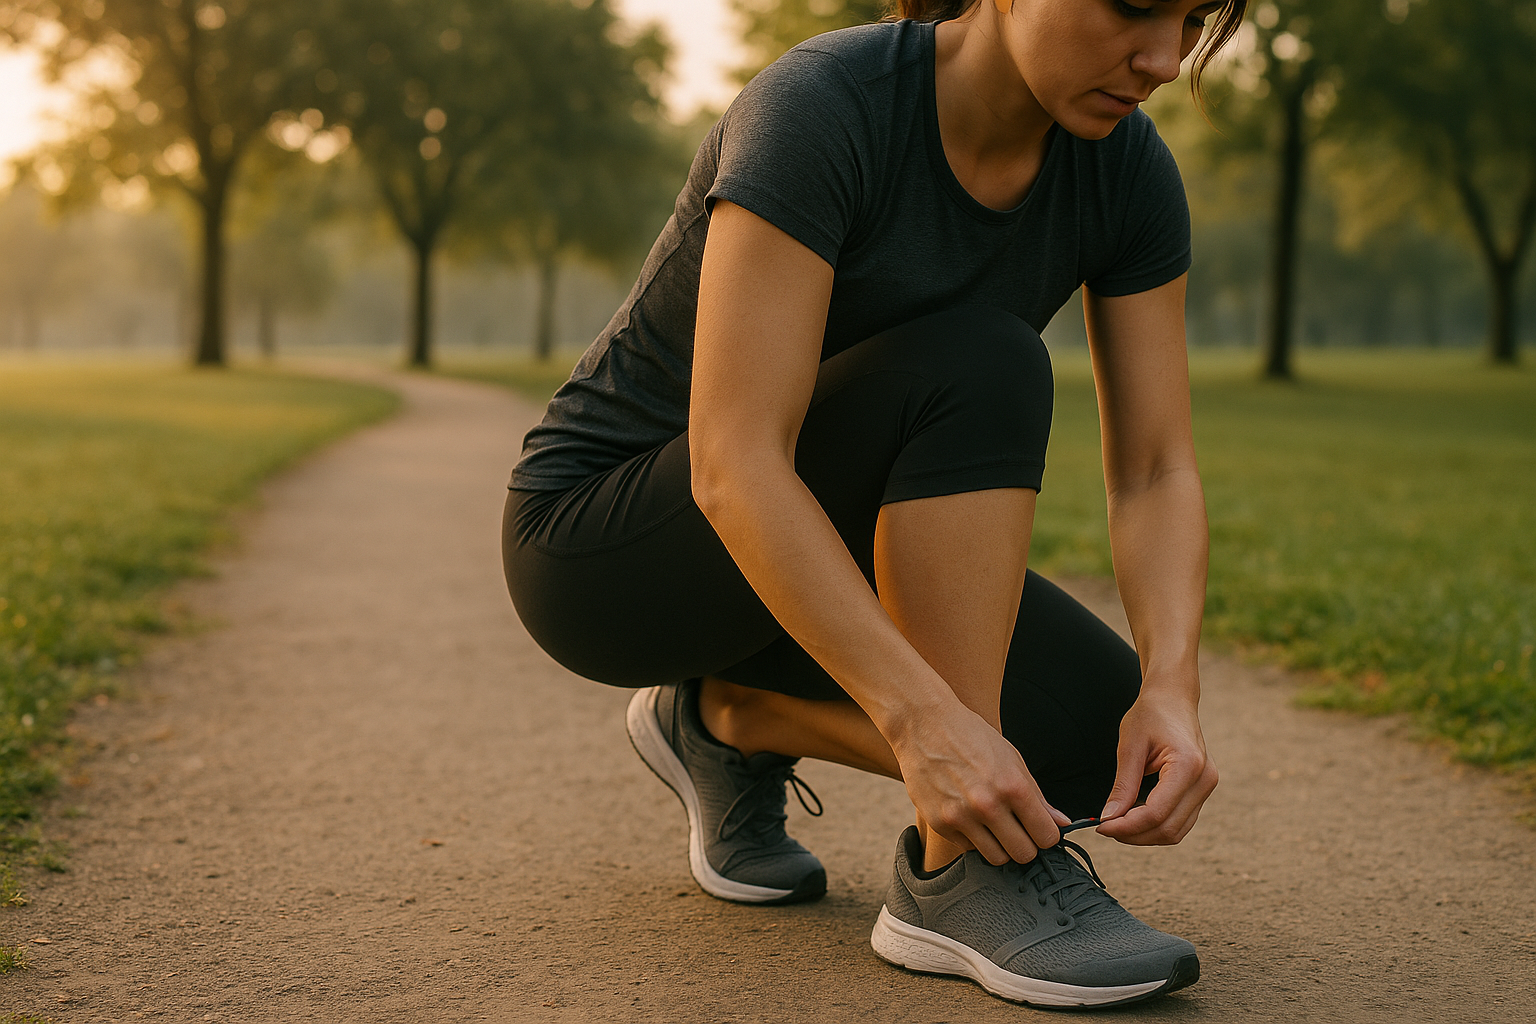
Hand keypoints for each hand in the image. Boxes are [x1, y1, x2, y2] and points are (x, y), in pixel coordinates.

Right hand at [888, 700, 1069, 864]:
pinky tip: (970, 817)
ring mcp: (961, 816)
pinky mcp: (939, 823)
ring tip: (994, 826)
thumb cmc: (971, 736)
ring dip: (1000, 846)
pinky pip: (968, 848)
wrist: (924, 723)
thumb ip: (1037, 795)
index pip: (1046, 836)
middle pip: (1023, 854)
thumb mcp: (1011, 758)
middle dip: (1025, 845)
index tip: (1039, 829)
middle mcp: (987, 804)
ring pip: (996, 858)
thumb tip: (1061, 822)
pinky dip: (973, 838)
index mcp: (1013, 786)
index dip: (1046, 835)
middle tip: (1018, 831)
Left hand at [1095, 683, 1217, 845]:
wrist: (1173, 698)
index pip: (1157, 813)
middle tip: (1106, 828)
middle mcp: (1204, 779)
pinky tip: (1134, 818)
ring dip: (1146, 835)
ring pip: (1177, 831)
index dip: (1127, 826)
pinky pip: (1180, 820)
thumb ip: (1123, 785)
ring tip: (1118, 825)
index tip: (1102, 827)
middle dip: (1135, 835)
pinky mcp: (1202, 789)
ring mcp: (1207, 786)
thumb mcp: (1129, 746)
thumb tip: (1109, 818)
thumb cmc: (1151, 714)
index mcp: (1188, 765)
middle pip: (1169, 828)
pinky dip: (1156, 825)